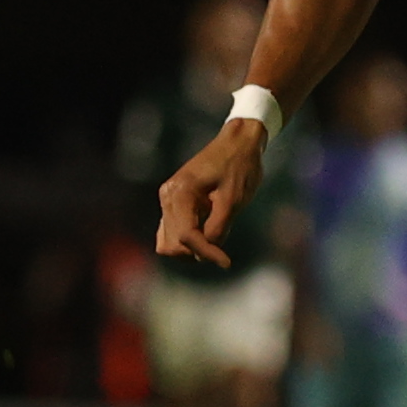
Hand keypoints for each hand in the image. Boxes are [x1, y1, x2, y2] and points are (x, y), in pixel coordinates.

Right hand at [154, 114, 265, 266]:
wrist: (236, 143)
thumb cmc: (239, 166)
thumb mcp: (234, 199)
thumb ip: (219, 227)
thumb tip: (207, 251)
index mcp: (180, 192)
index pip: (186, 236)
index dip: (206, 252)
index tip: (226, 262)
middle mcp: (168, 196)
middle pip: (173, 244)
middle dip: (197, 251)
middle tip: (221, 247)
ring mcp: (168, 200)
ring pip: (169, 242)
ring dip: (191, 248)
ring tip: (215, 237)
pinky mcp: (173, 203)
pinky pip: (173, 232)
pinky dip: (188, 240)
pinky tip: (207, 232)